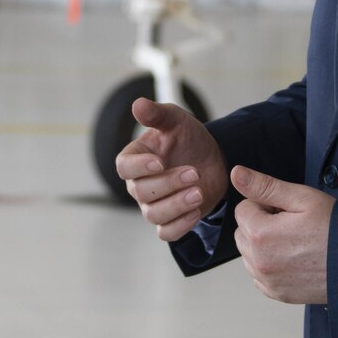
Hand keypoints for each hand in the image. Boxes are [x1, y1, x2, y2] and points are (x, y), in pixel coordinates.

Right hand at [115, 96, 227, 241]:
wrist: (213, 159)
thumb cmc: (189, 139)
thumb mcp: (177, 121)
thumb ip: (157, 114)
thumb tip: (137, 104)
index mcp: (136, 159)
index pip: (124, 167)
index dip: (138, 167)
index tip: (159, 162)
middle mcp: (139, 184)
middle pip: (142, 192)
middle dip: (169, 184)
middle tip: (194, 172)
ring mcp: (153, 205)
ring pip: (153, 214)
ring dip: (177, 205)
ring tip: (199, 192)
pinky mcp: (170, 221)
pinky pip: (166, 232)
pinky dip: (181, 224)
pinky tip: (197, 210)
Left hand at [232, 166, 333, 303]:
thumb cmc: (336, 229)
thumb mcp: (302, 198)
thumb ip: (265, 186)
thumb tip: (236, 175)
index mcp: (261, 234)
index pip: (243, 208)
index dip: (265, 204)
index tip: (287, 211)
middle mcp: (259, 261)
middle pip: (242, 232)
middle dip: (261, 225)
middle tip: (293, 226)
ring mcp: (268, 281)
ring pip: (249, 254)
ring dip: (263, 246)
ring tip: (295, 243)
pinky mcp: (278, 294)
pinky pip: (259, 276)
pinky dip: (270, 266)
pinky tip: (293, 260)